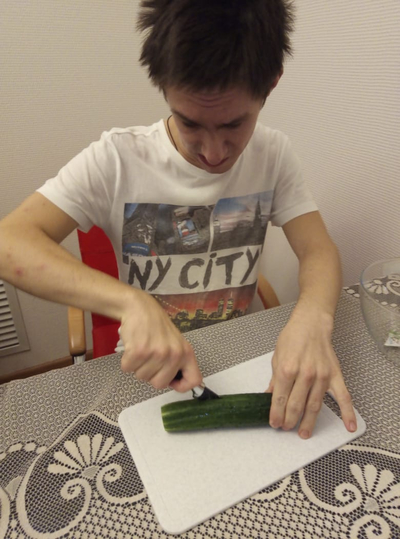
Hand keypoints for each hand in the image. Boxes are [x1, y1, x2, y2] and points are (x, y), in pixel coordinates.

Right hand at [119, 290, 201, 391]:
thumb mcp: (175, 343)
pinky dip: (126, 361)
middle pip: (159, 384)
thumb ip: (177, 362)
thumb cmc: (157, 327)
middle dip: (151, 375)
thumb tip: (176, 384)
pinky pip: (128, 369)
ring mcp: (157, 353)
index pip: (194, 380)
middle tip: (149, 358)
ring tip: (141, 349)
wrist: (140, 308)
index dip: (182, 386)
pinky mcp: (139, 351)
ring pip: (141, 377)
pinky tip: (132, 347)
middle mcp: (174, 354)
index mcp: (186, 353)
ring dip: (137, 366)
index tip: (171, 381)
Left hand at [267, 308, 356, 438]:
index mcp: (287, 370)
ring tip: (304, 433)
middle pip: (296, 406)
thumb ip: (275, 380)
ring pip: (315, 406)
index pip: (280, 399)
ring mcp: (321, 376)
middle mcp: (304, 375)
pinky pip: (343, 397)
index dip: (276, 414)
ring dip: (309, 422)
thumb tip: (270, 397)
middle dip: (289, 420)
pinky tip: (348, 426)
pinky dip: (347, 413)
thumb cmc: (292, 338)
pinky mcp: (334, 376)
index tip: (274, 424)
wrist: (311, 325)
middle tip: (286, 429)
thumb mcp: (277, 357)